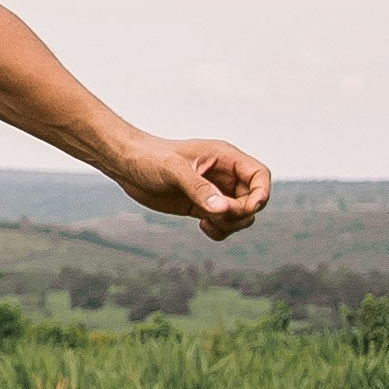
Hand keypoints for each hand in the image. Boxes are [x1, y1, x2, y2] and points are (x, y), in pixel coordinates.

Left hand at [126, 136, 272, 240]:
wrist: (127, 165)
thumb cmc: (150, 158)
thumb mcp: (174, 170)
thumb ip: (198, 188)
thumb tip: (221, 208)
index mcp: (225, 157)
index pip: (259, 175)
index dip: (261, 193)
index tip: (248, 208)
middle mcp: (224, 175)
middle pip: (252, 200)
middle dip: (239, 213)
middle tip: (214, 214)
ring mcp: (214, 192)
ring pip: (240, 215)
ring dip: (230, 224)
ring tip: (206, 221)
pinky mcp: (202, 206)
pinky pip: (224, 224)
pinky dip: (220, 230)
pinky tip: (202, 226)